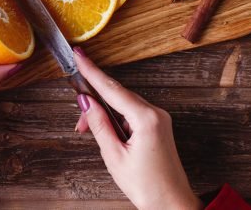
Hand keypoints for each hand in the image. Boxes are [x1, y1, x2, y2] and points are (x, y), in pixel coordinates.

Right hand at [73, 48, 201, 209]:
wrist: (172, 204)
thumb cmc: (147, 186)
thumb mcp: (114, 156)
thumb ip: (99, 125)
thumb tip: (86, 102)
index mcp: (146, 118)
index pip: (112, 88)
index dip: (92, 71)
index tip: (79, 55)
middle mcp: (156, 113)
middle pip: (117, 96)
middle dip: (94, 103)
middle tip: (78, 122)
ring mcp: (159, 118)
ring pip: (123, 104)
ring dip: (104, 113)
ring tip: (89, 131)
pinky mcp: (158, 125)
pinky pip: (132, 113)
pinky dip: (115, 119)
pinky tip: (106, 132)